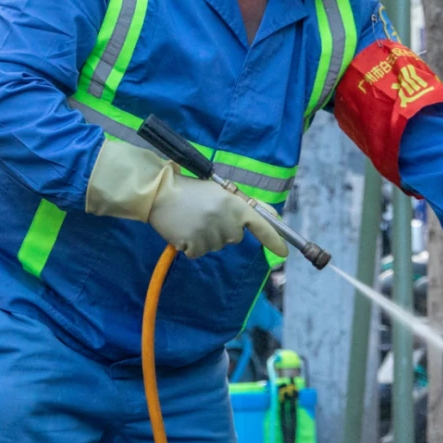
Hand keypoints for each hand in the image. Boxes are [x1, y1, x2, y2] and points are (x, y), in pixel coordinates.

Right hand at [85, 139, 287, 259]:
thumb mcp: (221, 191)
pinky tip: (184, 230)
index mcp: (234, 204)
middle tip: (206, 212)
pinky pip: (199, 252)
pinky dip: (192, 245)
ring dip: (207, 236)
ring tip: (192, 219)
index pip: (260, 224)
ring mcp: (209, 235)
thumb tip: (273, 215)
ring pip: (216, 245)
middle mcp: (225, 221)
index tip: (284, 253)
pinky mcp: (194, 246)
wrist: (159, 193)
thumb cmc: (191, 190)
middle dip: (224, 228)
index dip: (273, 240)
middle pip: (235, 237)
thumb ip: (248, 204)